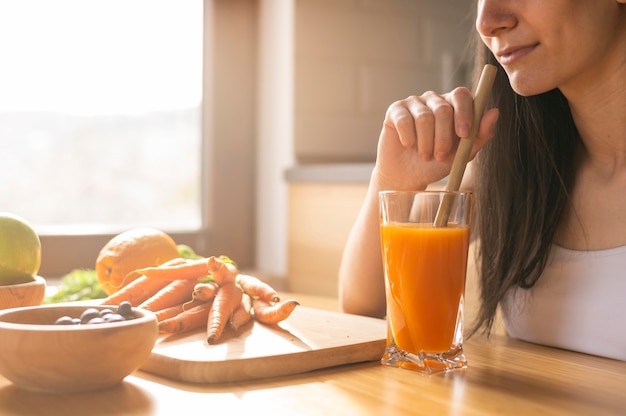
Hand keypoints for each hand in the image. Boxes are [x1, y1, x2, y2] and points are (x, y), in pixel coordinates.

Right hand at [373, 87, 499, 190]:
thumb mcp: (462, 154)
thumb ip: (480, 135)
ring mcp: (414, 103)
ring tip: (424, 155)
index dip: (464, 113)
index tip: (463, 134)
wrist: (408, 177)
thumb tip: (495, 112)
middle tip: (440, 155)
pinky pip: (405, 121)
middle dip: (443, 137)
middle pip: (443, 109)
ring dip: (426, 143)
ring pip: (424, 117)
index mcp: (453, 106)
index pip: (462, 95)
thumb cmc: (436, 164)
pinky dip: (408, 139)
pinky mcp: (396, 110)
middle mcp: (434, 100)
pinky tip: (408, 146)